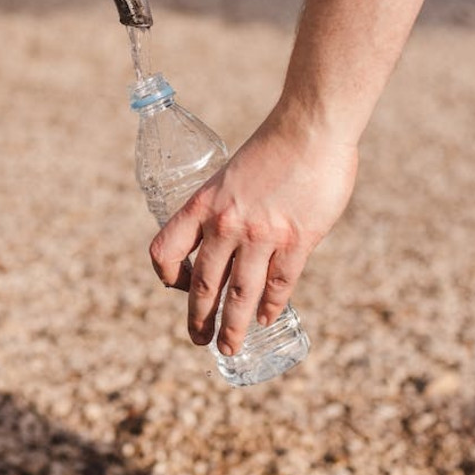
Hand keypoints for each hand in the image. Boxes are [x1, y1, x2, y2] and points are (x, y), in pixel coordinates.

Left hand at [149, 103, 357, 355]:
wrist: (310, 127)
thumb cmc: (274, 146)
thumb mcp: (231, 176)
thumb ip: (229, 209)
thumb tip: (235, 241)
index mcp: (202, 204)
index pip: (165, 250)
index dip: (167, 275)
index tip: (178, 285)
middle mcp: (225, 224)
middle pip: (203, 285)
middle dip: (199, 319)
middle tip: (199, 340)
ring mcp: (261, 235)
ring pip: (239, 295)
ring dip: (233, 327)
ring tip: (228, 348)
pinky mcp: (297, 241)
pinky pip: (278, 286)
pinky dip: (271, 307)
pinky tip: (267, 318)